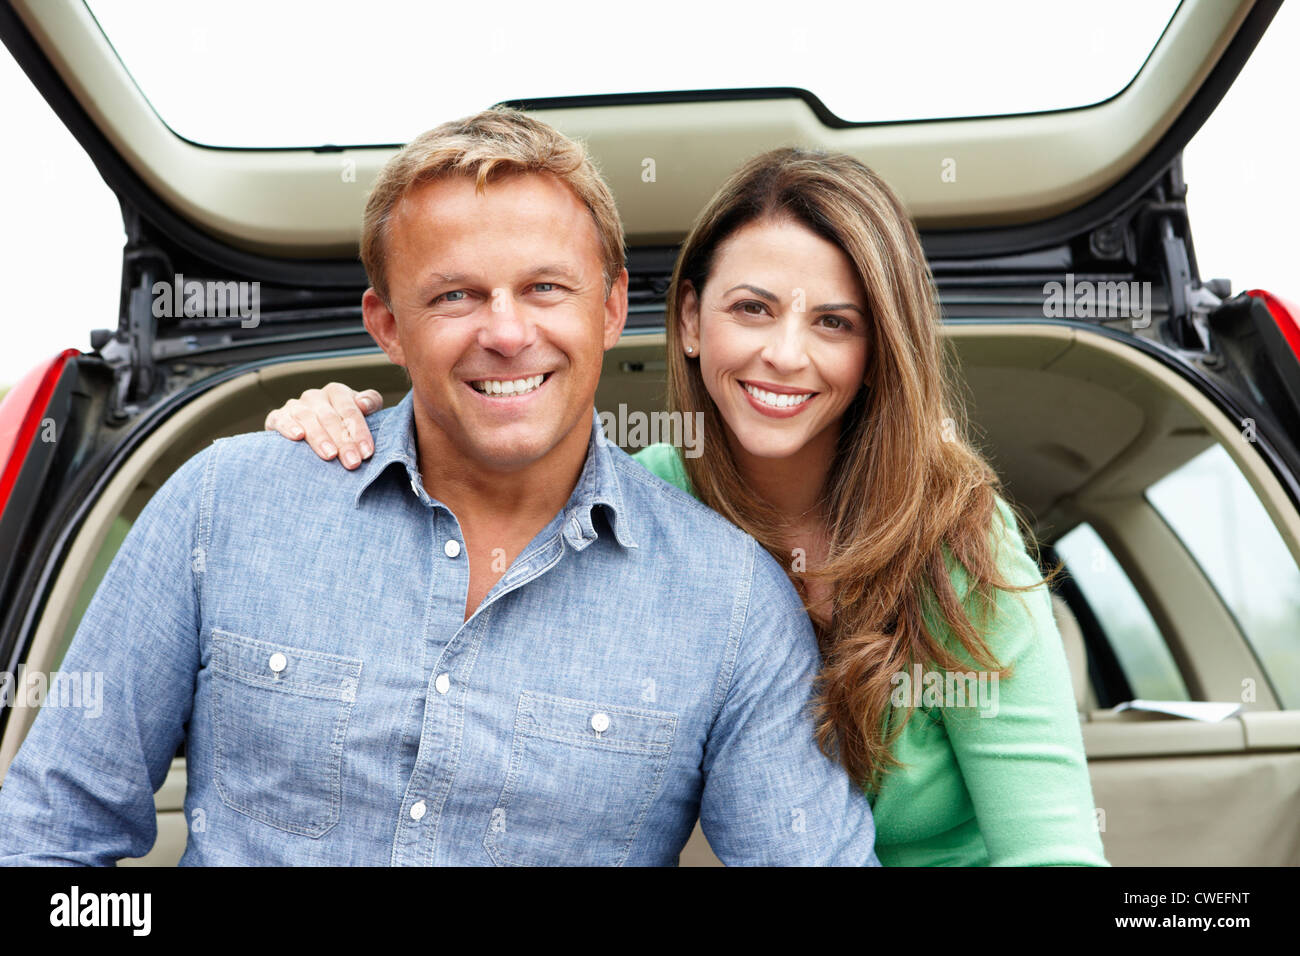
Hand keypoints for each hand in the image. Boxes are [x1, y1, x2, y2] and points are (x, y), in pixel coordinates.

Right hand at [264, 382, 383, 468]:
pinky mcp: (277, 418)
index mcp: (337, 392)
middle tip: (352, 462)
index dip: (359, 431)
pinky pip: (281, 420)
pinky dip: (289, 427)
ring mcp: (295, 406)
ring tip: (330, 455)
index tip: (366, 453)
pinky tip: (298, 437)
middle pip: (330, 417)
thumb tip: (364, 403)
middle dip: (343, 441)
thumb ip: (370, 403)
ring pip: (307, 418)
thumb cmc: (343, 424)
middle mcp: (315, 396)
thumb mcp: (363, 412)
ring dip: (320, 437)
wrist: (312, 433)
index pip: (349, 410)